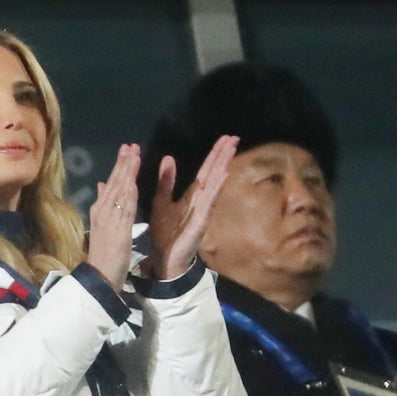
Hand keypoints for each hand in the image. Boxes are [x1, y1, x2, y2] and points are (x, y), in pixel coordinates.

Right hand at [86, 143, 139, 291]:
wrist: (100, 276)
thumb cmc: (104, 253)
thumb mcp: (103, 225)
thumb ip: (102, 203)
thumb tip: (101, 184)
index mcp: (100, 210)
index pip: (111, 183)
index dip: (119, 166)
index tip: (127, 149)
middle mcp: (103, 211)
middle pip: (114, 183)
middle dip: (123, 163)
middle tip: (131, 145)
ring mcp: (109, 220)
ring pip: (119, 192)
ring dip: (127, 173)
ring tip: (134, 155)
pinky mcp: (118, 231)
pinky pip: (124, 211)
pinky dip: (128, 196)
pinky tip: (133, 184)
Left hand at [148, 135, 238, 278]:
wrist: (165, 258)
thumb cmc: (165, 234)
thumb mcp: (162, 202)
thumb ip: (166, 182)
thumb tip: (169, 158)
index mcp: (192, 195)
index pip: (206, 170)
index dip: (215, 154)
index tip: (225, 138)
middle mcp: (201, 200)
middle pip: (214, 172)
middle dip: (223, 155)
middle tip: (234, 136)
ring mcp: (203, 210)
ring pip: (214, 183)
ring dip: (223, 165)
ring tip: (231, 148)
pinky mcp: (201, 220)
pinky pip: (209, 201)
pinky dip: (216, 187)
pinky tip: (223, 175)